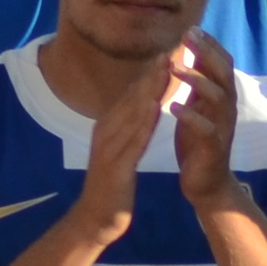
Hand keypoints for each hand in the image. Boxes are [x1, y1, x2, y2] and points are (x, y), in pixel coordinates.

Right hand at [75, 36, 191, 243]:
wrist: (96, 218)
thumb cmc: (113, 183)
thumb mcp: (122, 148)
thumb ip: (131, 126)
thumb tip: (146, 102)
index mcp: (109, 126)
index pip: (132, 93)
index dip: (151, 71)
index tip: (169, 50)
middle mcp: (106, 130)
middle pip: (131, 96)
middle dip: (152, 72)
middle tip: (170, 48)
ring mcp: (108, 147)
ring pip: (131, 112)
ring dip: (148, 89)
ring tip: (166, 68)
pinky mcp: (115, 166)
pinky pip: (131, 141)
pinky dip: (143, 123)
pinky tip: (155, 109)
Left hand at [171, 30, 247, 210]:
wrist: (206, 183)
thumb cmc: (198, 142)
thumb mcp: (198, 106)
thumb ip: (199, 82)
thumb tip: (193, 52)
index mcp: (221, 96)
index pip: (222, 62)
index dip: (209, 45)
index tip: (191, 28)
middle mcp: (227, 108)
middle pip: (224, 73)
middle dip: (207, 53)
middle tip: (188, 36)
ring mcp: (223, 127)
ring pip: (219, 97)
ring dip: (198, 80)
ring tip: (175, 68)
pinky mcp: (214, 148)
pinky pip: (207, 130)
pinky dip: (192, 117)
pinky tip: (175, 108)